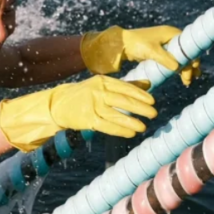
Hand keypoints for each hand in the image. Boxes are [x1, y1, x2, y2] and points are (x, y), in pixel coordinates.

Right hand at [0, 75, 156, 152]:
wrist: (59, 103)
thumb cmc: (86, 94)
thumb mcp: (103, 85)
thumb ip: (126, 85)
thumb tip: (148, 84)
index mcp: (103, 81)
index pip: (126, 87)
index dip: (140, 95)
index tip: (152, 101)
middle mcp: (98, 92)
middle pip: (124, 101)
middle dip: (141, 108)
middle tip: (154, 113)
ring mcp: (92, 106)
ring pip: (117, 115)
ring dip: (132, 121)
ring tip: (144, 126)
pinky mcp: (88, 120)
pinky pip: (107, 126)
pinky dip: (120, 130)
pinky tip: (131, 133)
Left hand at [80, 24, 198, 86]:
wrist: (120, 44)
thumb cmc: (136, 44)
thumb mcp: (152, 51)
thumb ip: (166, 59)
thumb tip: (178, 68)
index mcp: (171, 33)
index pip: (188, 46)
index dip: (193, 58)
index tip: (193, 70)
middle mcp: (170, 37)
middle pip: (186, 52)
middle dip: (190, 66)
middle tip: (188, 80)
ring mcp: (165, 44)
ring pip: (180, 57)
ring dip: (185, 68)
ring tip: (186, 82)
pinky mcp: (160, 51)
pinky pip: (172, 59)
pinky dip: (177, 68)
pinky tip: (180, 76)